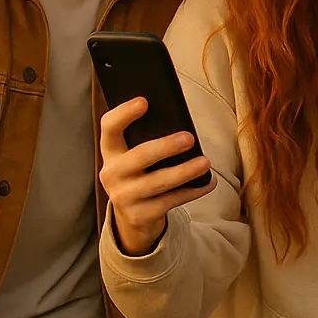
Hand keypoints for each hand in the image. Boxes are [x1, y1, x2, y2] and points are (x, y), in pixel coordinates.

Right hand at [98, 97, 214, 255]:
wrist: (133, 215)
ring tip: (205, 162)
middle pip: (139, 156)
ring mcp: (123, 197)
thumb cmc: (141, 173)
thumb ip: (147, 139)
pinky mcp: (139, 215)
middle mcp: (111, 173)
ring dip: (184, 171)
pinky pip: (170, 201)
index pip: (109, 127)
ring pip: (158, 182)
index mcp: (110, 151)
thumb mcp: (136, 156)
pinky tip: (208, 182)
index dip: (124, 113)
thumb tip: (181, 124)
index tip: (144, 101)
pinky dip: (192, 191)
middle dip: (165, 146)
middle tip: (189, 138)